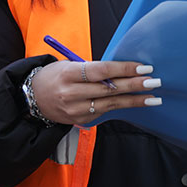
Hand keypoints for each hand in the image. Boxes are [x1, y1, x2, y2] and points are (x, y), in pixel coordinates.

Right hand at [29, 60, 162, 125]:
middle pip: (108, 89)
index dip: (124, 69)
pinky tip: (137, 103)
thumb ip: (93, 69)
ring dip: (134, 100)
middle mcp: (70, 93)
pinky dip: (121, 107)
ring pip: (110, 104)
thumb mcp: (70, 65)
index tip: (143, 68)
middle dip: (134, 85)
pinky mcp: (79, 120)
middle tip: (154, 82)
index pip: (101, 71)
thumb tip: (123, 69)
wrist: (32, 98)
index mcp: (68, 74)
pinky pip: (104, 112)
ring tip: (153, 97)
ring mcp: (74, 110)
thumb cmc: (56, 76)